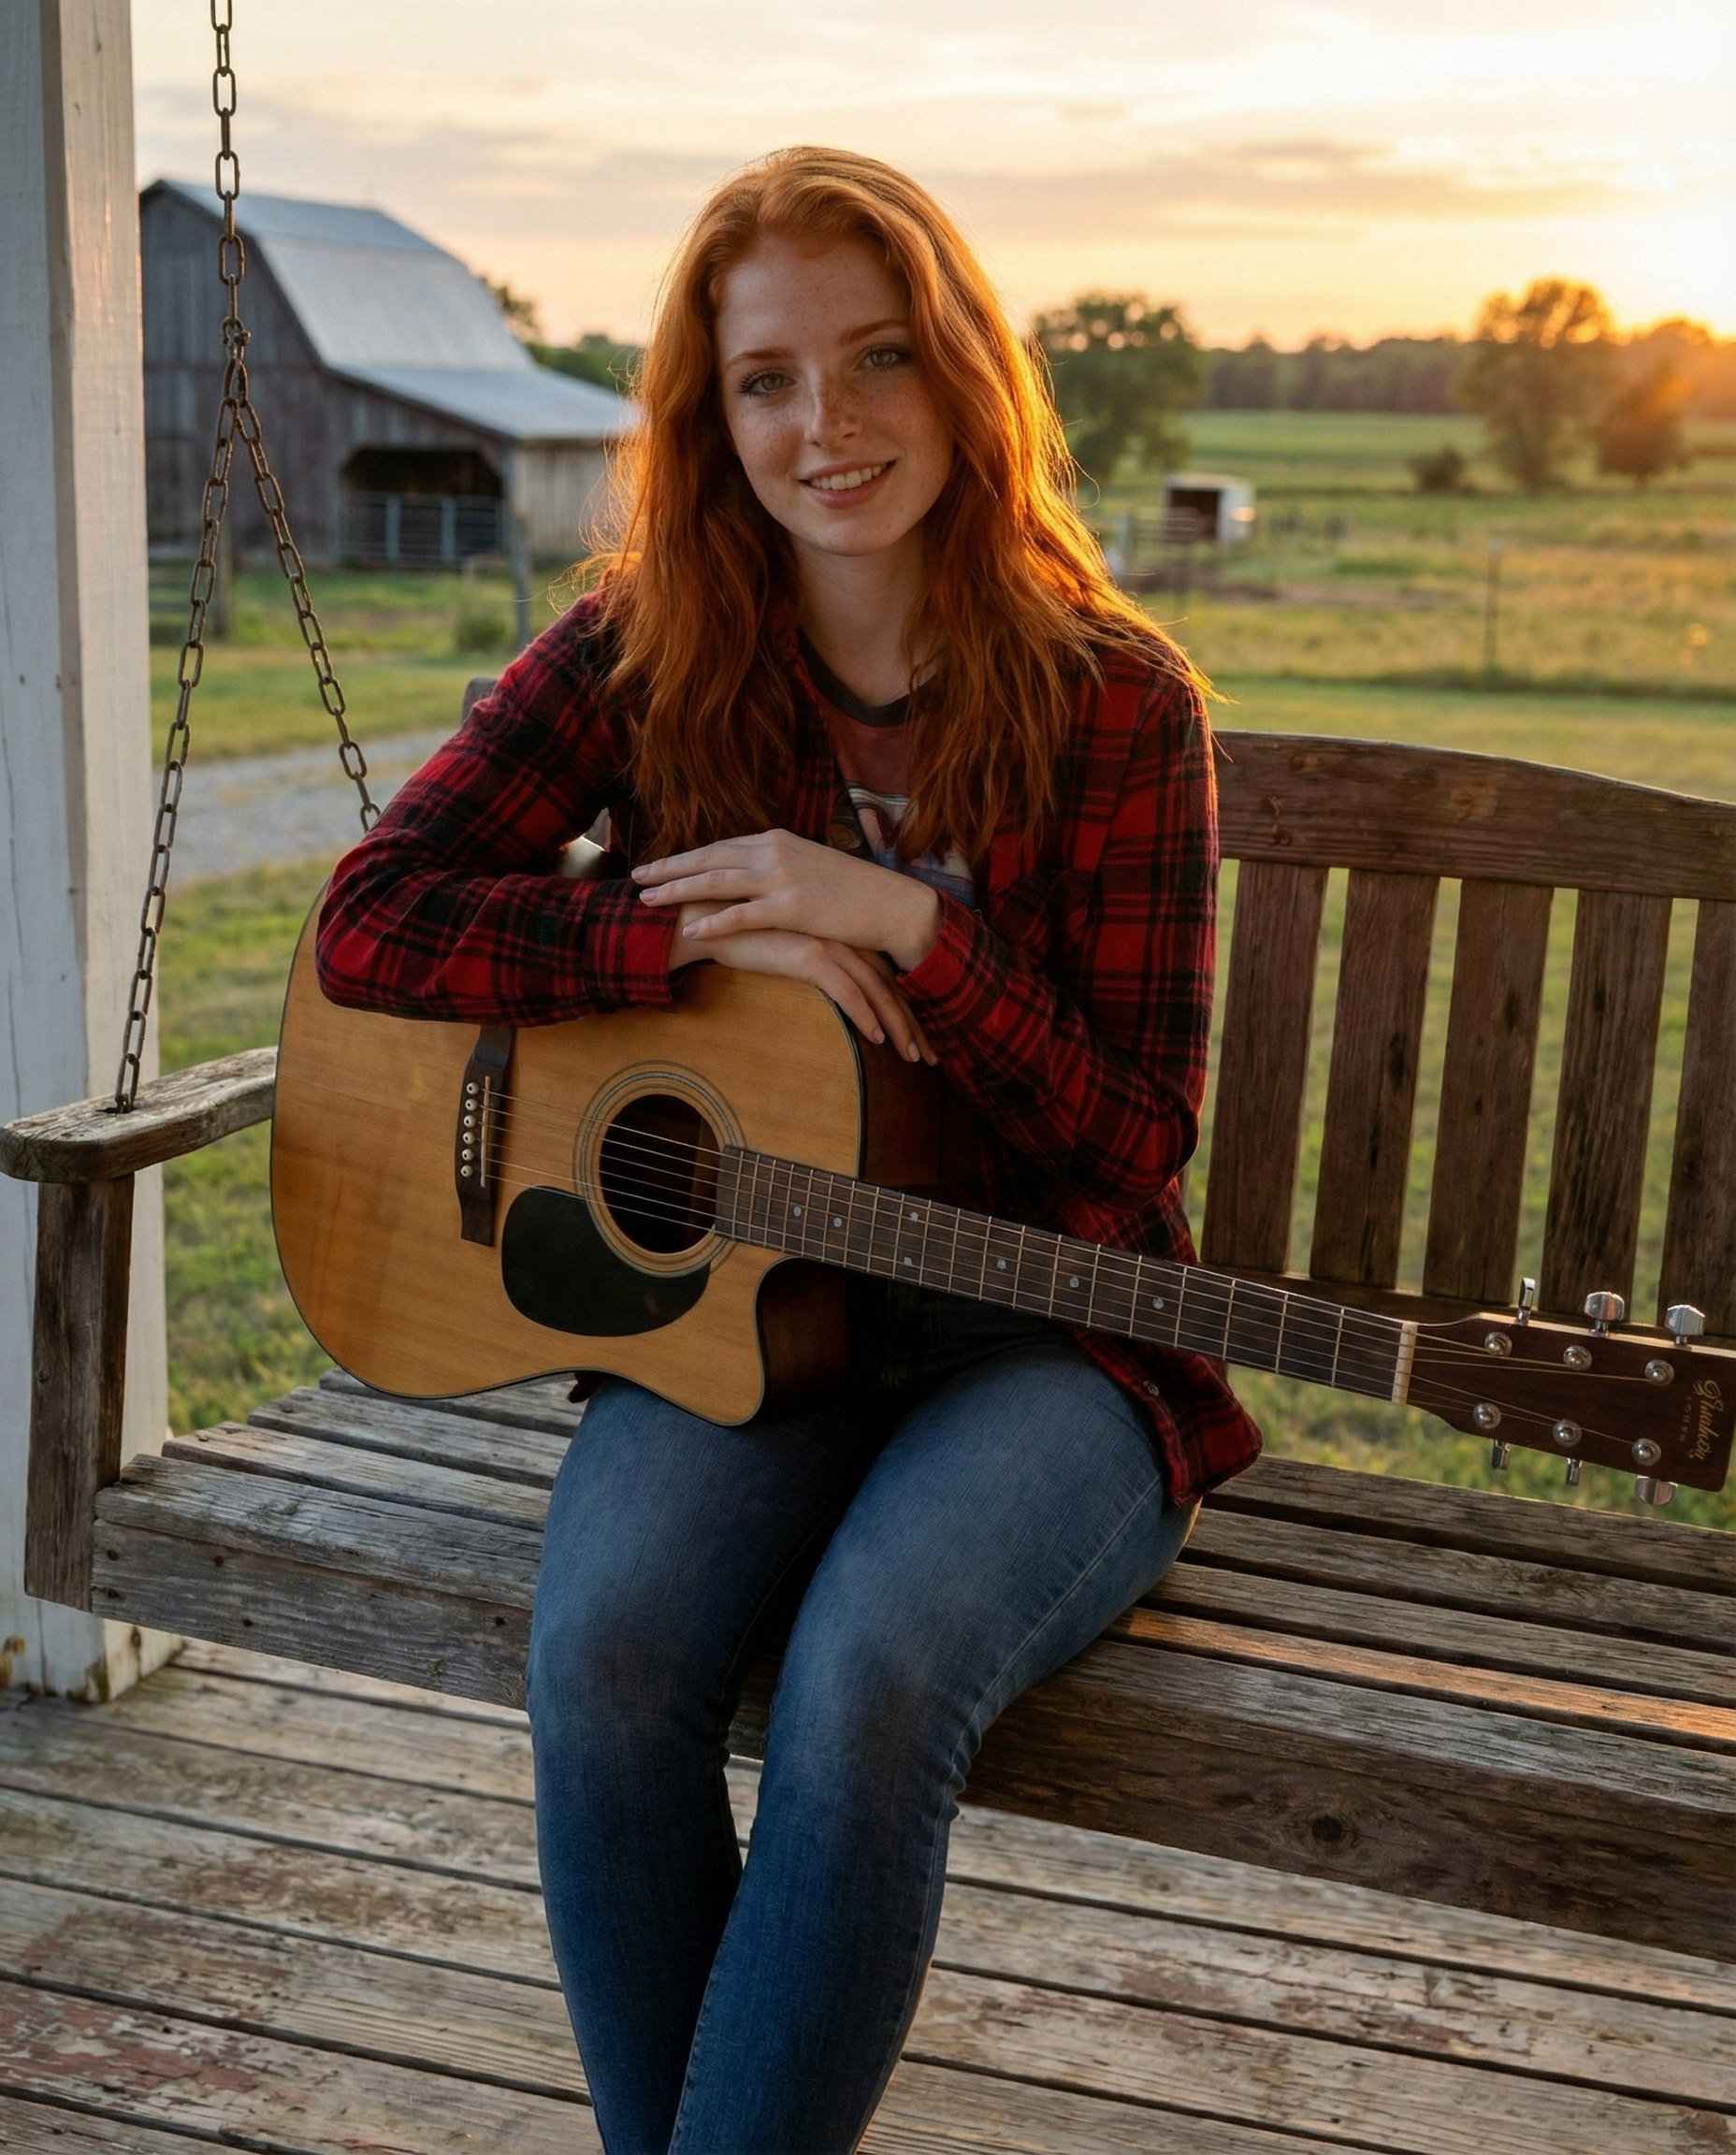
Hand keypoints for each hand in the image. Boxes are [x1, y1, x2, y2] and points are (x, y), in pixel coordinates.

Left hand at [635, 829, 940, 975]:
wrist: (893, 905)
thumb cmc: (856, 892)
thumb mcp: (813, 868)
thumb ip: (781, 868)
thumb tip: (757, 877)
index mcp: (778, 840)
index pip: (721, 847)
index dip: (687, 857)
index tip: (660, 865)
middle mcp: (774, 852)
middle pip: (709, 858)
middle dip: (669, 868)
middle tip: (636, 877)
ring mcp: (782, 878)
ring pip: (717, 881)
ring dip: (678, 890)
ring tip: (648, 899)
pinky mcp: (792, 907)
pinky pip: (743, 914)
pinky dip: (715, 920)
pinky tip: (691, 928)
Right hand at [670, 904, 934, 1062]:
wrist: (709, 920)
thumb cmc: (747, 936)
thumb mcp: (790, 948)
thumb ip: (814, 960)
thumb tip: (834, 989)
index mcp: (843, 933)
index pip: (889, 973)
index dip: (909, 1005)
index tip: (921, 1036)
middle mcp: (843, 935)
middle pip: (892, 983)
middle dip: (913, 1021)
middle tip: (930, 1055)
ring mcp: (828, 942)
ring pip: (876, 989)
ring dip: (897, 1025)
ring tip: (911, 1056)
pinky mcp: (809, 954)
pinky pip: (847, 990)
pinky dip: (865, 1016)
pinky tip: (877, 1039)